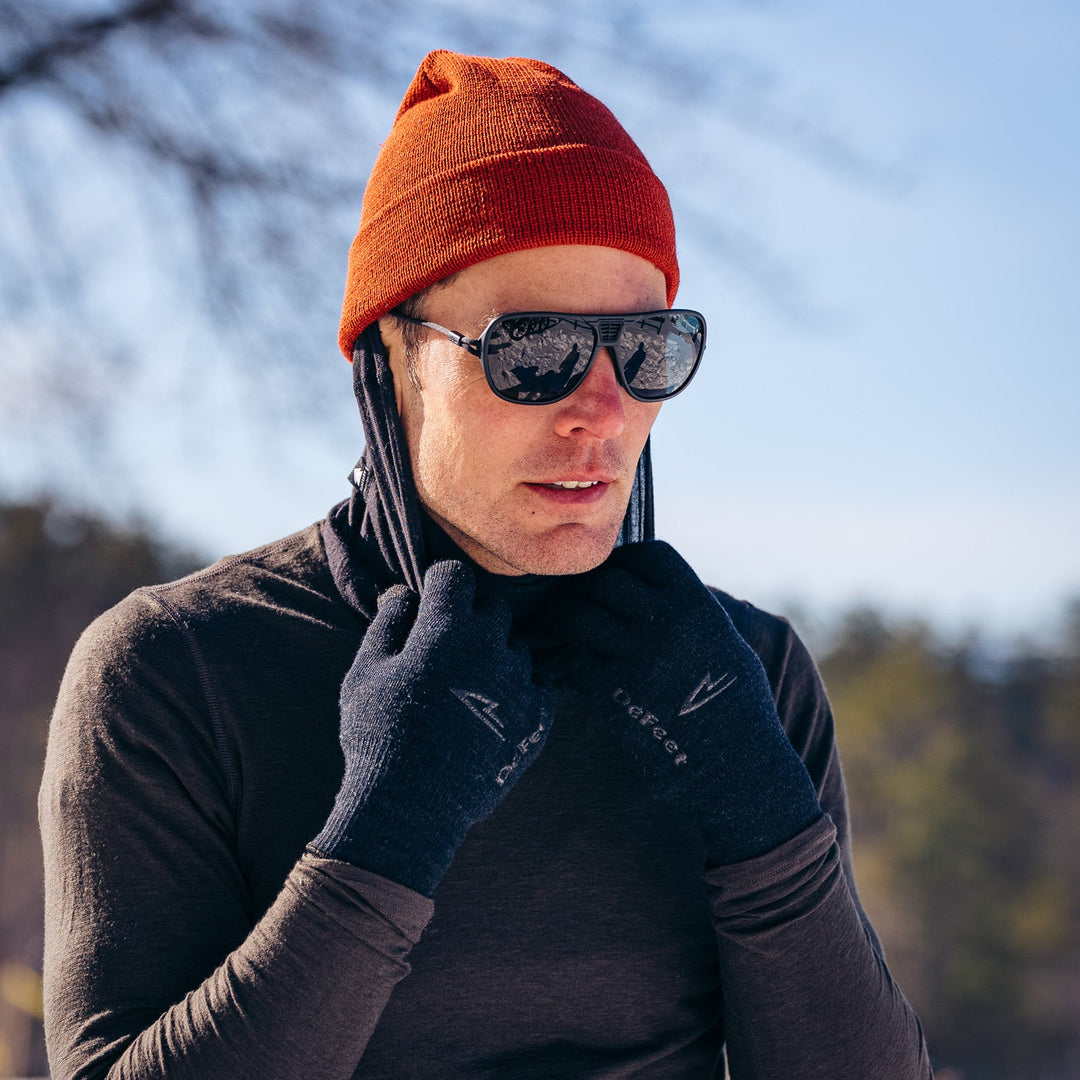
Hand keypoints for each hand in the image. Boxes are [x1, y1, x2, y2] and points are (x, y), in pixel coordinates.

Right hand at [312, 559, 552, 894]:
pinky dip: (520, 687)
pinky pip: (538, 683)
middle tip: (447, 647)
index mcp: (446, 627)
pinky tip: (495, 705)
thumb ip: (386, 624)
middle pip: (492, 607)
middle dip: (470, 617)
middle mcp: (491, 645)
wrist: (412, 807)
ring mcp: (519, 680)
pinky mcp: (538, 715)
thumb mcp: (365, 673)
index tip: (431, 602)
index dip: (440, 585)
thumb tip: (401, 591)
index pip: (455, 575)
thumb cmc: (378, 734)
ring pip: (516, 645)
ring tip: (469, 685)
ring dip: (496, 654)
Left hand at [549, 541, 819, 863]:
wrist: (734, 770)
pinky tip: (581, 667)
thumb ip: (688, 610)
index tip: (619, 573)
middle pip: (606, 581)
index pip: (648, 555)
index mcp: (697, 607)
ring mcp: (632, 658)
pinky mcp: (607, 693)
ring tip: (568, 627)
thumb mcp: (725, 643)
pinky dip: (571, 658)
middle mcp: (663, 625)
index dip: (628, 560)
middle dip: (591, 587)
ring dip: (568, 618)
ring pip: (577, 615)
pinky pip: (573, 658)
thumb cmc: (735, 707)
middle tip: (583, 600)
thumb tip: (651, 589)